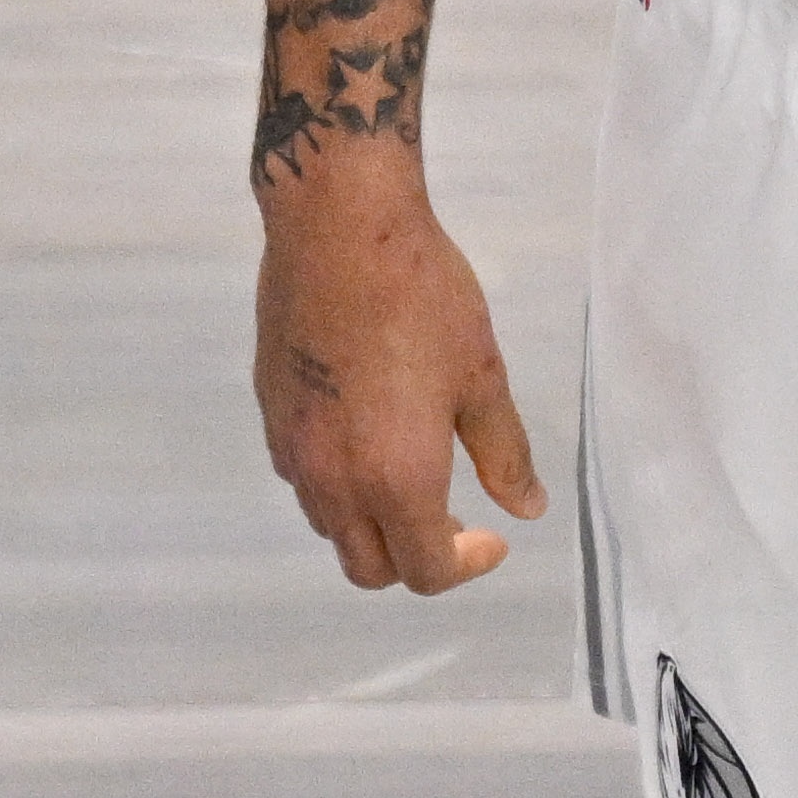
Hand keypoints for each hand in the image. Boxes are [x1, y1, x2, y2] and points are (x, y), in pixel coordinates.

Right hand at [252, 164, 545, 593]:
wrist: (338, 226)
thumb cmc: (424, 295)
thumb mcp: (481, 375)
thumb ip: (503, 453)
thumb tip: (527, 508)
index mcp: (397, 479)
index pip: (425, 571)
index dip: (467, 565)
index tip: (493, 535)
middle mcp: (335, 480)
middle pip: (369, 566)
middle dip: (414, 560)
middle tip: (453, 514)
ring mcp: (294, 449)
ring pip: (330, 524)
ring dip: (371, 522)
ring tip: (408, 471)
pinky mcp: (271, 413)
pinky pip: (303, 478)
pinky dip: (336, 484)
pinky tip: (363, 430)